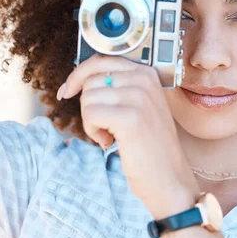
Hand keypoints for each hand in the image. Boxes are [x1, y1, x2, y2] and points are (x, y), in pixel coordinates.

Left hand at [58, 53, 200, 217]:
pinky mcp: (130, 118)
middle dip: (89, 106)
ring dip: (91, 122)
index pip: (101, 59)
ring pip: (88, 98)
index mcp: (147, 73)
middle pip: (90, 80)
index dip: (78, 74)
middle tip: (105, 126)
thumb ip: (117, 87)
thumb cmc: (150, 146)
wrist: (169, 178)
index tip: (67, 90)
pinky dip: (93, 132)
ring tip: (112, 135)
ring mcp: (139, 97)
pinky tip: (110, 142)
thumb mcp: (138, 106)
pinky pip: (90, 115)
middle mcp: (145, 80)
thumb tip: (77, 80)